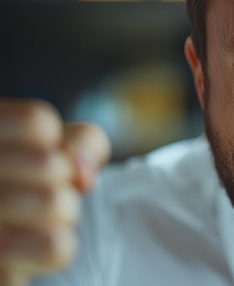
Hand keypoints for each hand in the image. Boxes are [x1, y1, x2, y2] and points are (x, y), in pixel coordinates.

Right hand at [0, 99, 109, 285]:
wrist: (5, 254)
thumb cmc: (29, 190)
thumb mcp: (55, 150)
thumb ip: (80, 142)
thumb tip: (83, 174)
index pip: (37, 122)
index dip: (56, 144)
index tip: (42, 158)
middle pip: (51, 164)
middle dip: (62, 183)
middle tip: (38, 198)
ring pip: (56, 202)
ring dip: (63, 216)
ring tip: (37, 223)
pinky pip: (56, 246)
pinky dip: (58, 248)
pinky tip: (33, 250)